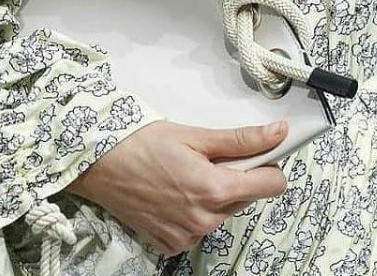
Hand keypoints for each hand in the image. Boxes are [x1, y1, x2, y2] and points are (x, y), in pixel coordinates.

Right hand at [66, 119, 287, 255]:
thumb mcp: (193, 135)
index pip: (272, 185)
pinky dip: (193, 211)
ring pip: (222, 213)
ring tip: (183, 174)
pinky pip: (198, 228)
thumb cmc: (141, 143)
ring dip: (213, 196)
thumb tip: (278, 133)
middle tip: (205, 158)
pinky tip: (172, 193)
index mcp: (214, 189)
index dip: (269, 166)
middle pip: (245, 198)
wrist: (98, 163)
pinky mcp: (171, 244)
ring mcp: (187, 235)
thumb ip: (240, 139)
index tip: (257, 155)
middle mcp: (205, 219)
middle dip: (234, 178)